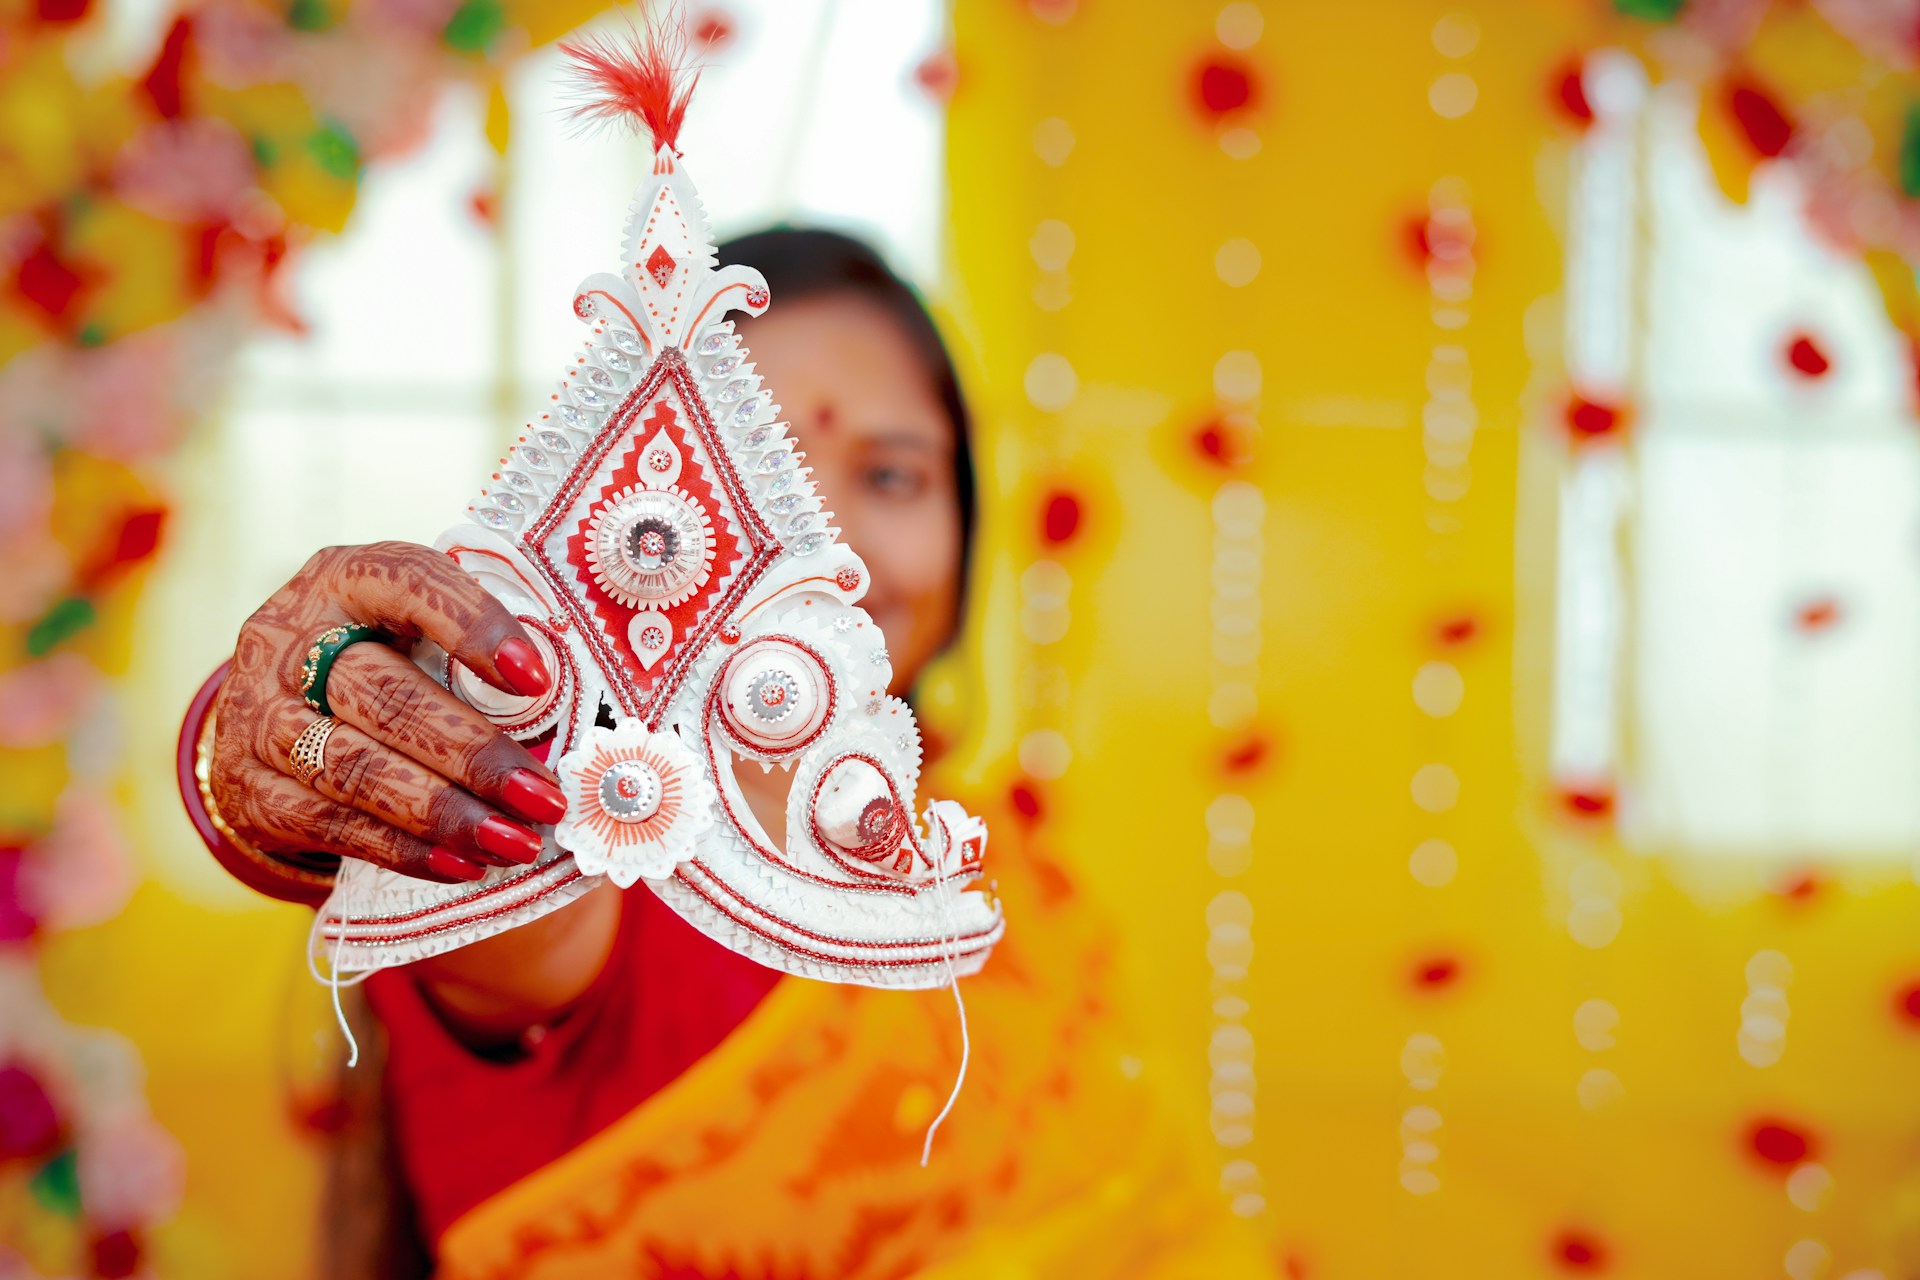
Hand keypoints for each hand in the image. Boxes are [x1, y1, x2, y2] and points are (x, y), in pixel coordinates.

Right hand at [207, 541, 567, 884]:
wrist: (272, 711)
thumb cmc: (380, 658)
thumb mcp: (412, 626)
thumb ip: (473, 644)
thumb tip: (575, 699)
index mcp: (343, 580)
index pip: (407, 583)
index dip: (473, 627)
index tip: (538, 679)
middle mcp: (288, 639)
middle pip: (383, 695)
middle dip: (473, 752)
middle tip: (546, 797)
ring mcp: (258, 716)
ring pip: (355, 768)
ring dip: (445, 813)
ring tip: (516, 842)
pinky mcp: (248, 789)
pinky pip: (330, 824)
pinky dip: (402, 849)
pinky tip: (462, 864)